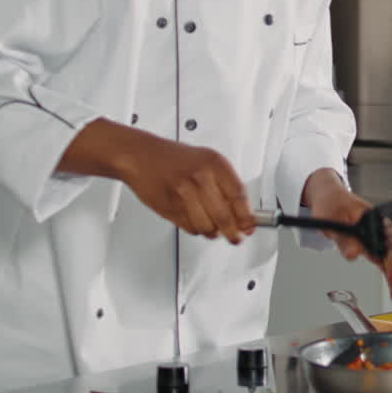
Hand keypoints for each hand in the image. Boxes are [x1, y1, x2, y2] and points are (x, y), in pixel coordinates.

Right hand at [60, 119, 255, 243]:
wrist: (140, 155)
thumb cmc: (175, 159)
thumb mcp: (207, 161)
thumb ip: (225, 184)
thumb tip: (243, 211)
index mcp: (214, 163)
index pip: (239, 195)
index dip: (246, 215)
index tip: (250, 226)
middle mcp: (200, 177)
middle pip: (224, 215)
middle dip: (232, 231)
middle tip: (236, 237)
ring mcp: (182, 193)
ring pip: (206, 225)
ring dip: (212, 232)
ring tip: (214, 230)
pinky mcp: (168, 207)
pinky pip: (189, 227)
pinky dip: (196, 230)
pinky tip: (197, 224)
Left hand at [303, 169, 391, 303]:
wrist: (329, 198)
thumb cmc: (331, 204)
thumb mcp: (331, 220)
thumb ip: (343, 239)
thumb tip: (353, 254)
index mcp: (374, 218)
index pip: (389, 243)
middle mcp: (380, 227)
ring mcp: (379, 236)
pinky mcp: (374, 244)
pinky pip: (387, 260)